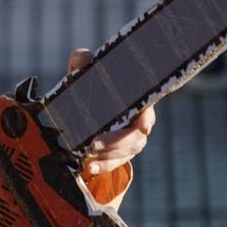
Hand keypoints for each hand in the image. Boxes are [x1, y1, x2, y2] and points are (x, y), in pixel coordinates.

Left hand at [66, 48, 155, 175]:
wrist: (79, 109)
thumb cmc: (87, 86)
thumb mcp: (82, 73)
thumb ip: (82, 61)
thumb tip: (84, 58)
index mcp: (134, 100)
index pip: (146, 110)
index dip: (147, 119)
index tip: (143, 127)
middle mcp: (137, 121)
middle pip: (134, 136)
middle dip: (116, 142)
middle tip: (94, 143)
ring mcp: (130, 140)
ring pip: (126, 151)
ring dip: (108, 156)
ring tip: (88, 157)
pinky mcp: (119, 153)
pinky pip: (115, 163)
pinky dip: (103, 167)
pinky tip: (89, 167)